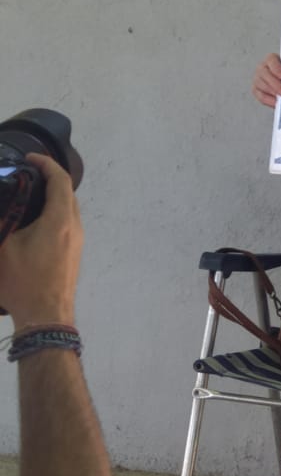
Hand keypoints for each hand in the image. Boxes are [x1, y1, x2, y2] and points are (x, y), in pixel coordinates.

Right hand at [0, 156, 82, 330]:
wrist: (46, 317)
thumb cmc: (25, 282)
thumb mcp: (3, 248)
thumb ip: (0, 222)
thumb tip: (1, 210)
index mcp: (60, 219)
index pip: (60, 180)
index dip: (46, 164)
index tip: (29, 158)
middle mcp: (74, 226)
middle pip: (67, 192)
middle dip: (49, 179)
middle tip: (26, 175)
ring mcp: (77, 241)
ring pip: (69, 209)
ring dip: (53, 197)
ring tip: (28, 196)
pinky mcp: (74, 254)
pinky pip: (67, 223)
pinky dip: (55, 213)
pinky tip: (34, 222)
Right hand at [253, 54, 280, 106]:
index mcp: (272, 59)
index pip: (271, 60)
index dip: (276, 68)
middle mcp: (262, 67)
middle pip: (264, 73)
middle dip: (274, 83)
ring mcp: (258, 78)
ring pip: (260, 84)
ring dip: (271, 92)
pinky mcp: (256, 90)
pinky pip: (260, 95)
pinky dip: (268, 100)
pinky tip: (276, 103)